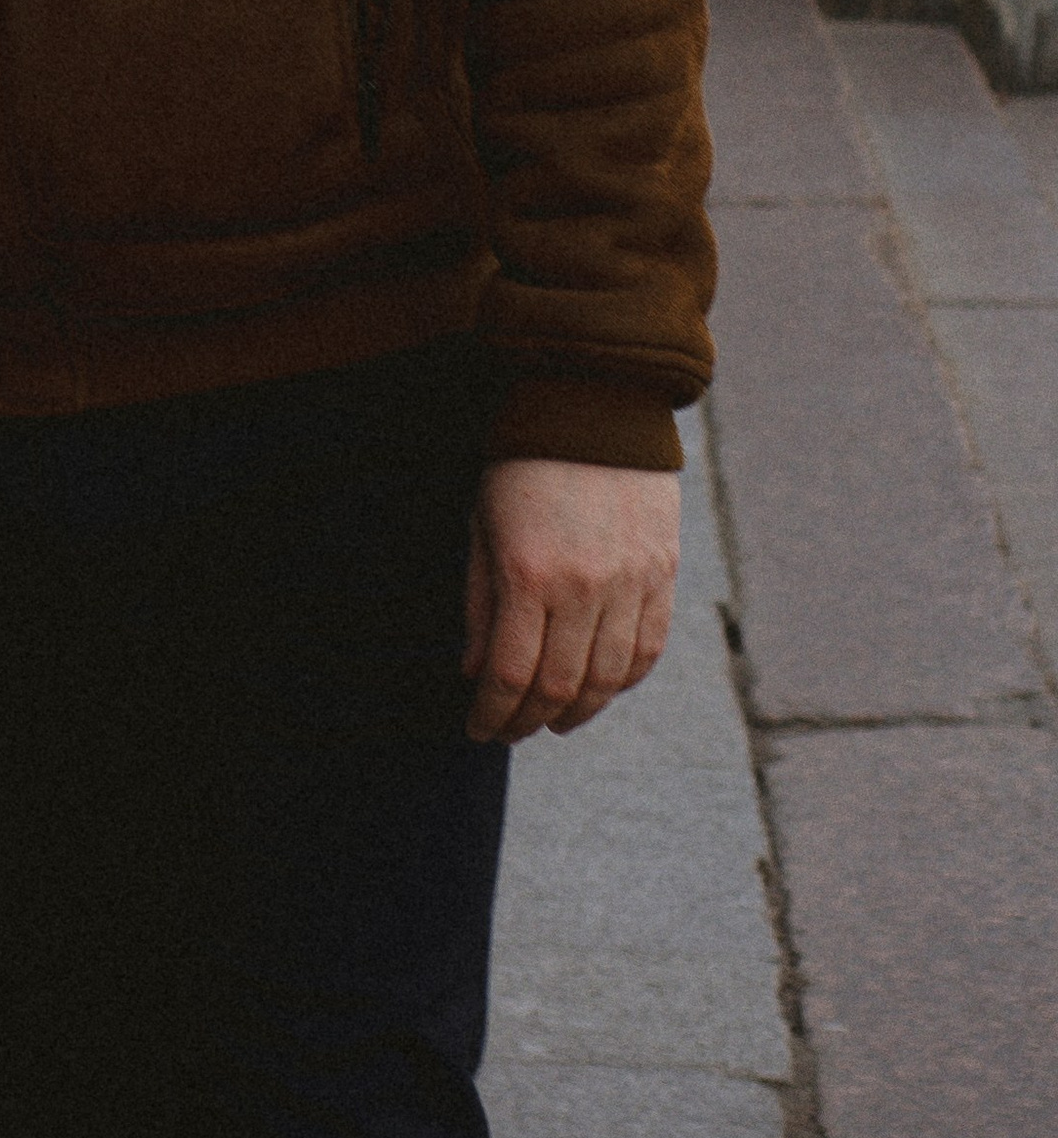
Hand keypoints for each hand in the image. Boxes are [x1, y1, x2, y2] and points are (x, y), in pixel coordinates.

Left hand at [463, 458, 679, 743]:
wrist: (592, 405)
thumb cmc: (520, 464)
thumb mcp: (482, 526)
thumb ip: (480, 604)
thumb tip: (476, 675)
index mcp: (529, 573)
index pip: (512, 675)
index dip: (494, 714)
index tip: (478, 731)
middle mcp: (584, 586)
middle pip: (560, 686)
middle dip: (530, 721)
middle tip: (511, 731)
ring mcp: (630, 583)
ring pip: (608, 678)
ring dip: (579, 711)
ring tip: (553, 720)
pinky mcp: (661, 574)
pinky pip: (648, 649)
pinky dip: (623, 681)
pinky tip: (600, 688)